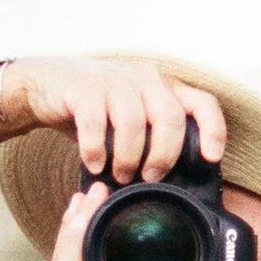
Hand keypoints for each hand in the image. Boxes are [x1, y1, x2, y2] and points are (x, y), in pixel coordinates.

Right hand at [7, 58, 226, 181]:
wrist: (46, 85)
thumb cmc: (96, 109)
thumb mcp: (131, 119)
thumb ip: (152, 137)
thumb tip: (170, 182)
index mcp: (163, 87)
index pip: (202, 102)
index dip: (213, 130)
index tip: (211, 157)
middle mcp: (144, 78)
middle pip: (169, 118)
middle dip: (164, 155)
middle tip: (151, 178)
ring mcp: (114, 79)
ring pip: (134, 122)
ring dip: (129, 158)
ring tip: (121, 175)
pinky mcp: (84, 87)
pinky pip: (96, 123)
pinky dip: (96, 150)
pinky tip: (95, 164)